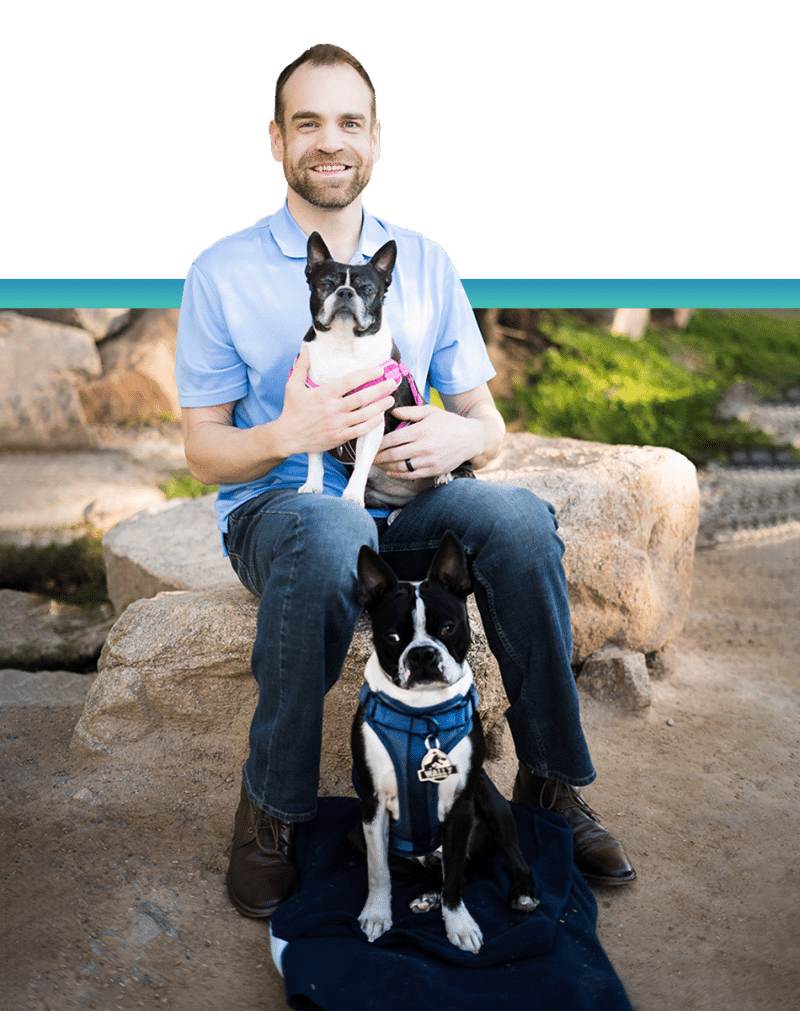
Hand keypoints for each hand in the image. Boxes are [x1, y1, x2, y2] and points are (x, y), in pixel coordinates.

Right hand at [275, 344, 398, 456]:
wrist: (288, 437)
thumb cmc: (292, 411)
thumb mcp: (292, 386)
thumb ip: (301, 366)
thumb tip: (305, 348)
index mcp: (324, 394)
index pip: (350, 382)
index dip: (367, 375)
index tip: (379, 370)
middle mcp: (333, 409)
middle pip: (362, 398)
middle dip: (380, 389)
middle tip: (393, 383)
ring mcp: (338, 424)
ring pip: (364, 415)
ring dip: (380, 407)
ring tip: (390, 399)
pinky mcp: (340, 437)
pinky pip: (360, 430)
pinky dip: (372, 424)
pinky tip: (380, 417)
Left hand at [373, 404, 482, 479]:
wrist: (471, 438)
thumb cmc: (449, 423)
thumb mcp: (430, 411)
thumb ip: (409, 411)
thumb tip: (391, 412)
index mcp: (421, 430)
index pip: (393, 439)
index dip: (379, 444)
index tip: (370, 445)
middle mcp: (424, 447)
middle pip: (393, 454)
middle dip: (378, 457)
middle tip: (369, 457)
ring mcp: (428, 460)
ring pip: (400, 466)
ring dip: (386, 466)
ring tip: (378, 464)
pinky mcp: (433, 470)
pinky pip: (411, 475)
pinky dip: (398, 474)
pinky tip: (390, 471)